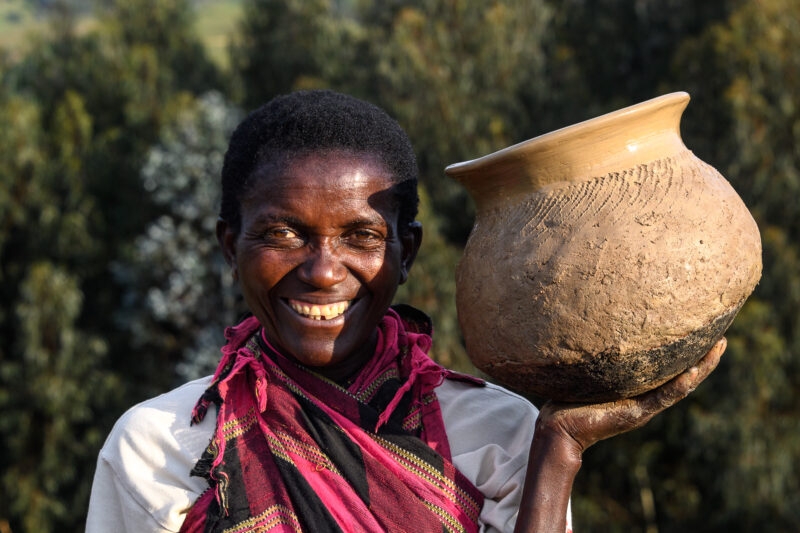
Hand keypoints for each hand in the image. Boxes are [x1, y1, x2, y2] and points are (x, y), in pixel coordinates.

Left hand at [538, 337, 726, 455]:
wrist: (558, 428)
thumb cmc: (568, 398)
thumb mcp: (588, 372)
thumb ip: (596, 356)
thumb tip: (589, 325)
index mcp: (637, 388)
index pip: (668, 368)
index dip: (687, 352)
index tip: (703, 331)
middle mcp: (645, 397)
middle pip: (684, 376)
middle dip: (704, 359)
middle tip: (722, 338)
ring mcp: (643, 407)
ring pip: (681, 386)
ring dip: (702, 369)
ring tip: (718, 349)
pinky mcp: (635, 414)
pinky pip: (662, 398)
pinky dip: (679, 386)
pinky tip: (693, 373)